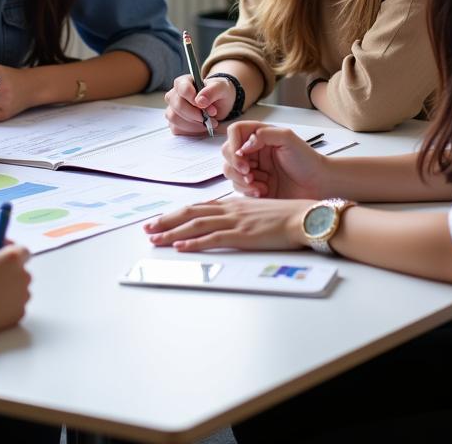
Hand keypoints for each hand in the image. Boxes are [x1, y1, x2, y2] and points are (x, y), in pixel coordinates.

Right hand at [0, 244, 31, 332]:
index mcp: (12, 258)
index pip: (23, 251)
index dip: (13, 254)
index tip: (5, 257)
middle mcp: (23, 275)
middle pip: (21, 272)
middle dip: (10, 274)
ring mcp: (23, 295)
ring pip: (20, 290)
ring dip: (9, 291)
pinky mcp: (20, 312)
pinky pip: (16, 306)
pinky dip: (7, 306)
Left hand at [144, 197, 307, 251]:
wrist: (304, 217)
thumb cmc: (285, 216)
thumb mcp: (256, 211)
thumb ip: (239, 216)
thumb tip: (225, 223)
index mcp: (232, 204)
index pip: (197, 207)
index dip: (176, 214)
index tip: (160, 220)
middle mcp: (229, 210)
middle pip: (190, 213)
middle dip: (166, 221)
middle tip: (148, 229)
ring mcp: (235, 222)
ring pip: (196, 225)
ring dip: (172, 233)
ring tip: (155, 239)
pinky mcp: (242, 235)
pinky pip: (213, 238)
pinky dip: (194, 242)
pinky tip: (180, 247)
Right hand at [164, 74, 230, 135]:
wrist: (219, 105)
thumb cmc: (218, 93)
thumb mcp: (221, 88)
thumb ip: (211, 91)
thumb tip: (200, 100)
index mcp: (183, 82)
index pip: (182, 89)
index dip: (193, 98)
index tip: (205, 105)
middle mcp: (174, 94)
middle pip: (178, 105)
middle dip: (196, 114)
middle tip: (211, 116)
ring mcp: (172, 109)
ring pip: (175, 118)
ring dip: (194, 123)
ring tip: (208, 122)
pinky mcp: (174, 122)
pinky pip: (177, 129)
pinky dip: (191, 130)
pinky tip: (201, 126)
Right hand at [223, 121, 328, 198]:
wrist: (318, 185)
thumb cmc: (307, 160)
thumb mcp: (288, 139)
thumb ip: (264, 134)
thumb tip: (244, 144)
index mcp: (258, 136)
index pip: (234, 132)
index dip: (234, 143)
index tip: (242, 155)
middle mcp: (252, 151)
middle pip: (227, 152)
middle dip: (235, 164)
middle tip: (249, 173)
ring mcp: (252, 170)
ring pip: (230, 172)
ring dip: (241, 179)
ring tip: (260, 184)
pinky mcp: (253, 187)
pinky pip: (239, 188)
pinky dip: (248, 191)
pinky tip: (263, 191)